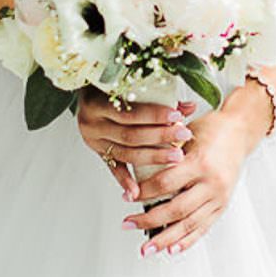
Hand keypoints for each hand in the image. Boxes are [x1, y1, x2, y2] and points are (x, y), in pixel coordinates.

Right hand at [73, 86, 191, 205]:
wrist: (85, 93)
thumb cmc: (108, 86)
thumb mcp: (126, 85)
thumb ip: (157, 95)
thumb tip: (190, 106)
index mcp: (96, 103)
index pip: (129, 113)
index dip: (154, 115)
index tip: (177, 116)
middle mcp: (92, 124)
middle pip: (130, 135)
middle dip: (160, 136)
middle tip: (184, 135)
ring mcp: (94, 141)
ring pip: (125, 153)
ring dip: (153, 156)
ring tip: (176, 156)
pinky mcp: (97, 153)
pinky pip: (113, 168)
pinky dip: (125, 180)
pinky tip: (136, 191)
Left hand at [120, 80, 273, 257]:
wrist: (240, 132)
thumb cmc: (211, 129)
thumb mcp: (185, 134)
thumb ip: (164, 153)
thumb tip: (136, 171)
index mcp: (200, 162)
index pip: (165, 183)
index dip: (143, 192)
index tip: (126, 196)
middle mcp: (212, 183)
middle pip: (175, 209)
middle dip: (148, 220)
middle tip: (127, 224)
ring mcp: (219, 197)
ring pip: (189, 224)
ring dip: (165, 239)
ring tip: (147, 249)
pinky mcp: (223, 205)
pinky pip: (203, 227)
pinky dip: (187, 241)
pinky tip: (172, 250)